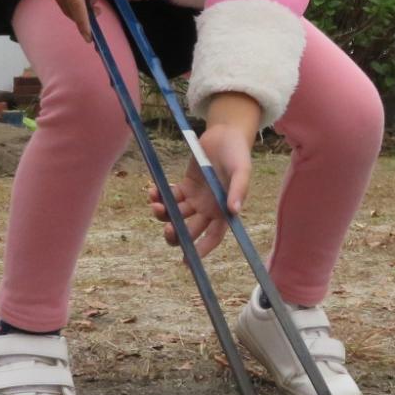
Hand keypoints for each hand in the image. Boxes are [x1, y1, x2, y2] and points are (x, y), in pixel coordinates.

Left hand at [149, 97, 259, 255]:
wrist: (226, 133)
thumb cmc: (237, 153)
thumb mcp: (242, 169)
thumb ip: (239, 189)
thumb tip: (234, 211)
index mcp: (223, 210)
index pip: (213, 236)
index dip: (201, 250)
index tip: (188, 260)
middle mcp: (208, 209)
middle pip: (190, 230)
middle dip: (177, 234)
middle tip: (168, 230)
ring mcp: (195, 199)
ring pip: (176, 216)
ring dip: (164, 215)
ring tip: (156, 205)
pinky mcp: (185, 186)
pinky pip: (169, 197)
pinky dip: (159, 197)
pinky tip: (153, 191)